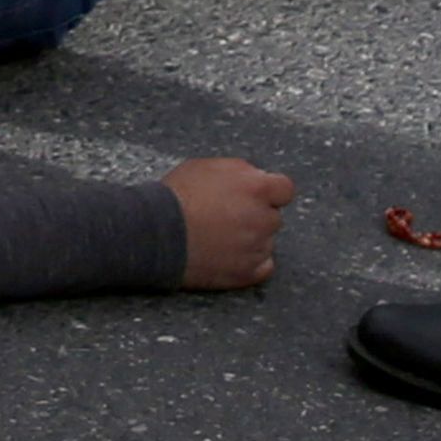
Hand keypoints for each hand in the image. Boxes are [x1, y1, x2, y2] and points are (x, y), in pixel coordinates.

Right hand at [167, 157, 295, 290]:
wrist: (156, 234)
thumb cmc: (177, 196)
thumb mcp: (207, 167)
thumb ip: (240, 171)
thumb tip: (256, 178)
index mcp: (256, 188)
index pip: (285, 189)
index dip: (271, 192)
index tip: (256, 196)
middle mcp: (263, 218)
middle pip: (273, 217)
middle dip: (256, 216)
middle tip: (227, 217)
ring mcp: (257, 248)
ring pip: (267, 242)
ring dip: (251, 239)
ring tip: (220, 238)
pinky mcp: (246, 273)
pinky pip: (264, 267)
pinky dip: (252, 262)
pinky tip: (231, 255)